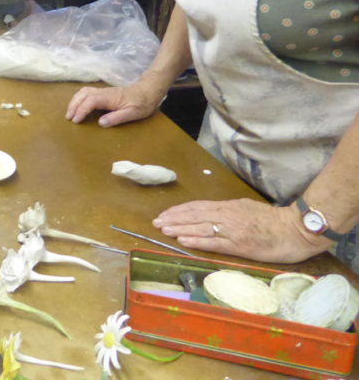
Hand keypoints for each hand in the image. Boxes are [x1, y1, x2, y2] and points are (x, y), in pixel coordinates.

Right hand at [65, 80, 164, 126]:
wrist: (148, 91)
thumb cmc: (142, 103)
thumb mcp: (133, 113)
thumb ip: (117, 118)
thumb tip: (100, 123)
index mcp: (110, 98)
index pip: (90, 102)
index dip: (81, 110)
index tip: (75, 120)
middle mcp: (104, 92)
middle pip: (83, 95)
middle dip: (73, 105)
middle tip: (68, 118)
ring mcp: (103, 91)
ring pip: (83, 92)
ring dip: (74, 101)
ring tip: (70, 112)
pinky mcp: (104, 92)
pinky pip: (86, 92)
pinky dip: (79, 98)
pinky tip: (78, 105)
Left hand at [153, 198, 331, 263]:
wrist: (296, 230)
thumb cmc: (274, 221)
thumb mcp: (247, 208)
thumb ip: (228, 211)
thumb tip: (209, 214)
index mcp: (229, 206)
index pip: (197, 207)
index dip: (179, 211)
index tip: (164, 214)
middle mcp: (227, 216)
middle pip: (194, 216)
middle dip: (173, 219)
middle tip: (156, 222)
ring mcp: (232, 230)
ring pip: (200, 228)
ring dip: (180, 229)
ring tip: (163, 230)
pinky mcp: (239, 245)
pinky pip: (214, 242)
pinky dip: (196, 241)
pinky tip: (183, 242)